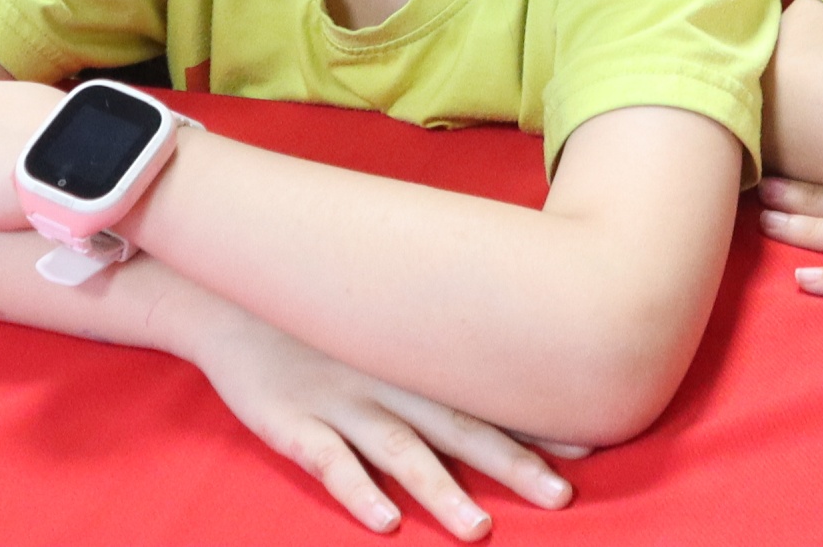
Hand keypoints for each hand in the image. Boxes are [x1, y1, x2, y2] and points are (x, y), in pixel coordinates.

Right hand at [191, 309, 576, 541]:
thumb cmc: (317, 315)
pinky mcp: (293, 424)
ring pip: (402, 453)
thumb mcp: (379, 319)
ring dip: (442, 491)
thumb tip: (494, 345)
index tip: (590, 444)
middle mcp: (389, 382)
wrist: (232, 298)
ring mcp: (342, 403)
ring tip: (478, 529)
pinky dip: (358, 491)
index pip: (488, 394)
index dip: (538, 422)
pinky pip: (329, 463)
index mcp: (415, 359)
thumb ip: (430, 338)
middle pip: (461, 427)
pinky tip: (385, 522)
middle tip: (561, 496)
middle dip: (514, 463)